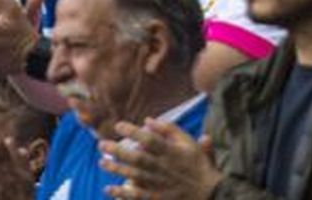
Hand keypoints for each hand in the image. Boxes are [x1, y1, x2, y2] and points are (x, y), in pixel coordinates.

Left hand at [101, 119, 222, 199]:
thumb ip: (169, 129)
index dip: (133, 132)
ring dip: (117, 169)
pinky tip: (108, 188)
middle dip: (119, 151)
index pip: (150, 140)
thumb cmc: (198, 163)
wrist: (209, 191)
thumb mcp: (189, 141)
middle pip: (138, 158)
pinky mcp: (157, 197)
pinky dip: (123, 192)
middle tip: (101, 144)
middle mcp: (164, 167)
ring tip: (102, 162)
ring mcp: (160, 183)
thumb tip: (148, 119)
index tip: (118, 125)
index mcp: (172, 152)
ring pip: (135, 175)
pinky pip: (137, 195)